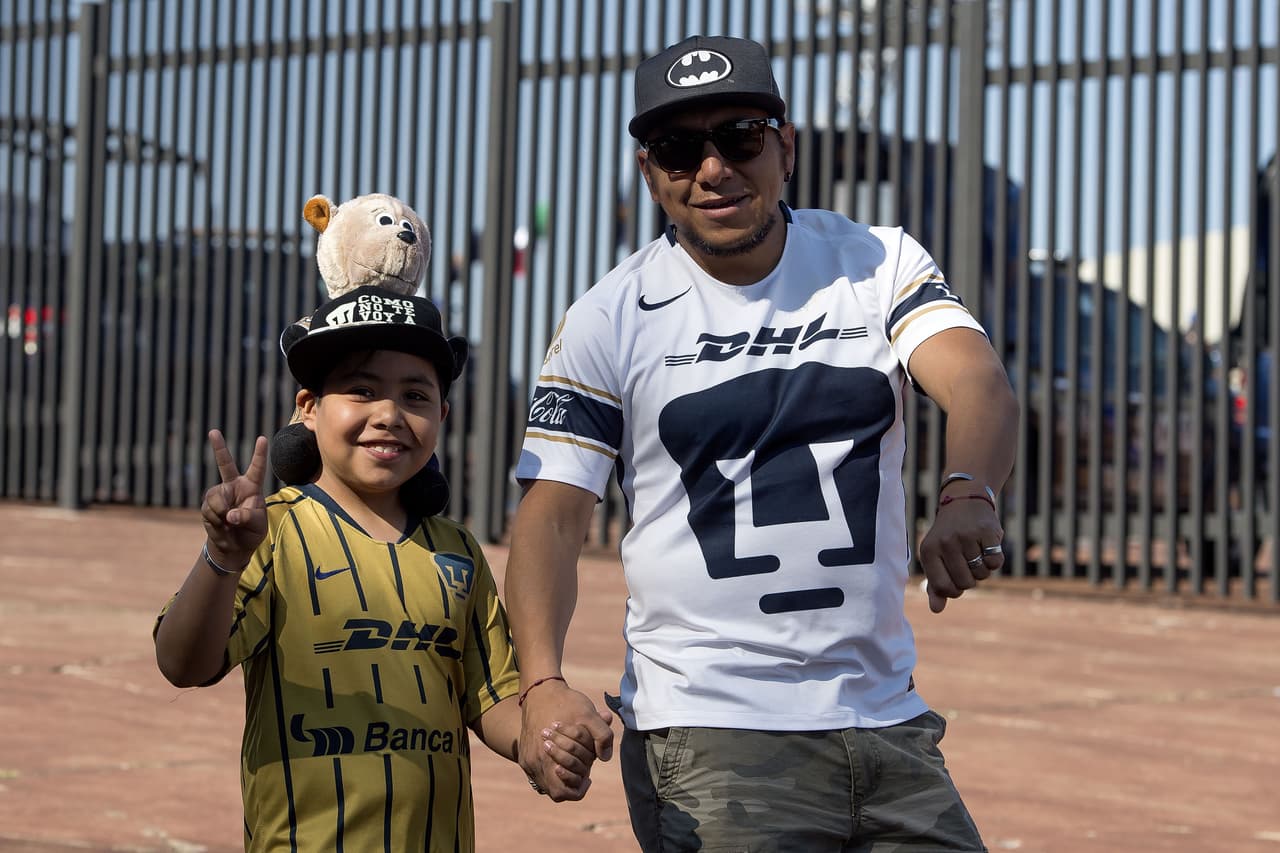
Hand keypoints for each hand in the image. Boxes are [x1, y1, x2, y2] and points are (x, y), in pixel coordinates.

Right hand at [201, 430, 268, 569]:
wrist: (234, 546)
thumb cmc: (251, 532)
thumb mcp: (256, 525)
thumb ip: (246, 517)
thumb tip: (230, 515)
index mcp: (252, 487)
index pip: (257, 468)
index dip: (259, 454)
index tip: (262, 438)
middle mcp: (234, 486)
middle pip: (225, 464)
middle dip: (218, 447)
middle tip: (213, 431)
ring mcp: (219, 494)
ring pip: (216, 498)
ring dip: (222, 513)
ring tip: (228, 523)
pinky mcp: (208, 505)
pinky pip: (210, 510)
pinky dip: (216, 520)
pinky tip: (221, 525)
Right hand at [518, 680, 613, 801]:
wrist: (540, 691)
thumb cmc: (566, 703)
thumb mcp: (589, 714)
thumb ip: (602, 735)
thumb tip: (605, 757)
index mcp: (548, 756)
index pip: (564, 792)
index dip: (579, 788)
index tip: (588, 776)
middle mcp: (534, 762)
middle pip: (555, 790)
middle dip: (572, 780)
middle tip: (583, 767)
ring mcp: (527, 760)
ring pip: (546, 783)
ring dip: (562, 775)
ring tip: (575, 761)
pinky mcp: (523, 756)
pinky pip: (538, 773)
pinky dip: (552, 769)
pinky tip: (563, 756)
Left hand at [917, 497, 1004, 612]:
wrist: (964, 501)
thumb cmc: (948, 537)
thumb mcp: (936, 557)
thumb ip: (935, 585)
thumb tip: (936, 610)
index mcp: (928, 551)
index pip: (943, 588)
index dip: (954, 591)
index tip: (956, 581)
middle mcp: (945, 543)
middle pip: (966, 583)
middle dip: (970, 580)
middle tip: (967, 563)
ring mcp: (966, 536)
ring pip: (982, 574)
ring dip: (983, 570)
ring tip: (976, 553)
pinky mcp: (986, 531)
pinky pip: (996, 563)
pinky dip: (995, 561)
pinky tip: (987, 547)